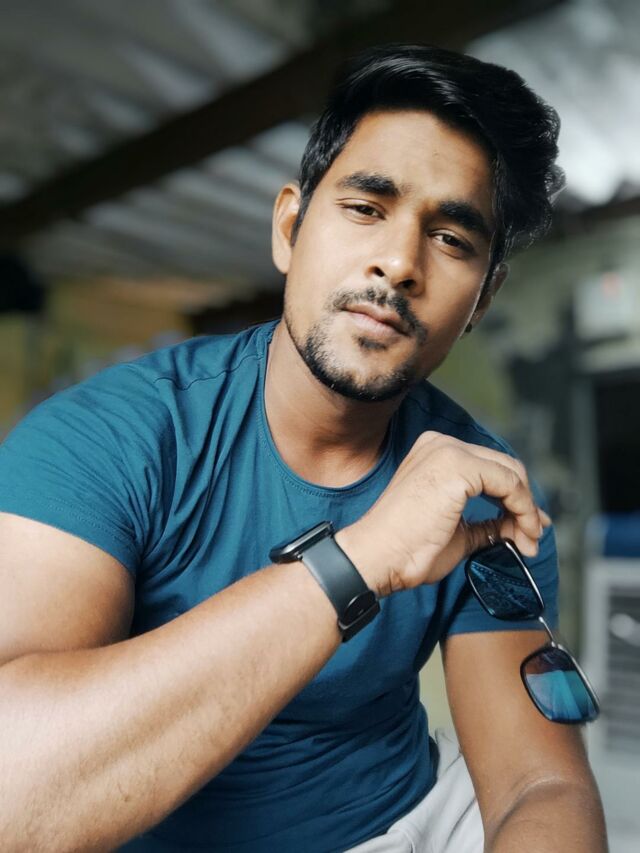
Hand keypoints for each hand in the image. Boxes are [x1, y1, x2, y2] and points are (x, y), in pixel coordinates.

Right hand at [336, 431, 550, 596]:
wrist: (378, 556)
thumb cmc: (406, 548)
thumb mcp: (458, 532)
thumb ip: (487, 524)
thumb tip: (519, 526)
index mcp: (435, 454)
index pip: (490, 468)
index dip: (516, 498)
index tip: (529, 527)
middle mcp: (442, 444)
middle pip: (505, 467)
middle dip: (525, 504)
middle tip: (532, 536)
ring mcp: (449, 451)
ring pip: (511, 473)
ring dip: (526, 510)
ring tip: (528, 541)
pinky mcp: (458, 466)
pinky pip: (509, 483)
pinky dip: (523, 509)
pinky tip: (522, 532)